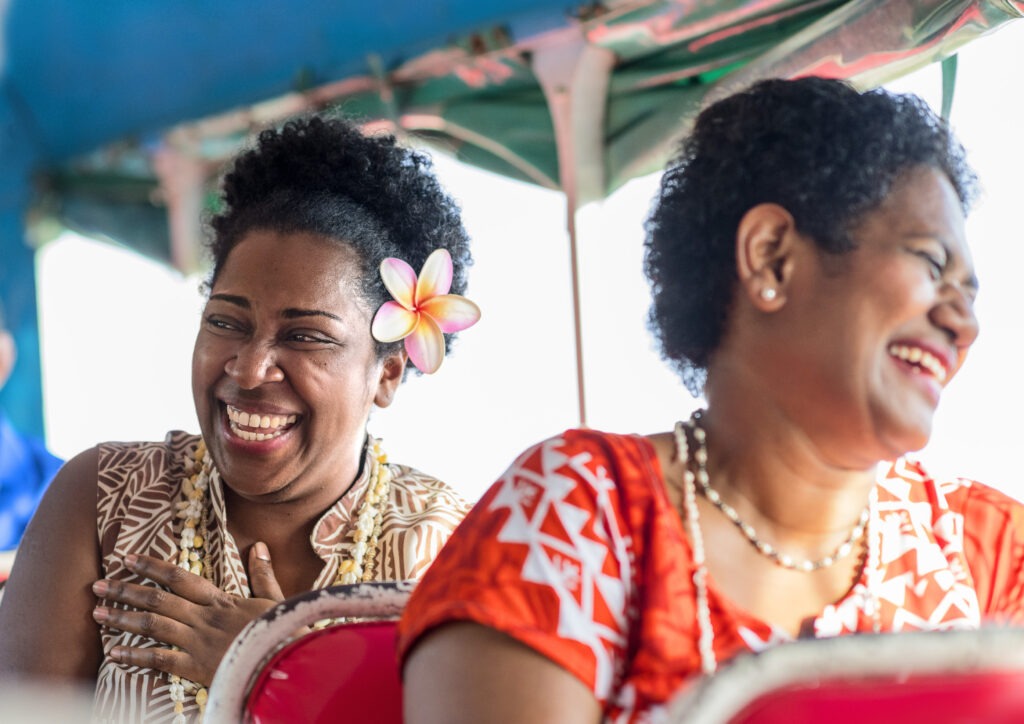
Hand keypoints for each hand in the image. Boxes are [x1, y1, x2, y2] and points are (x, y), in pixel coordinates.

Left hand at [91, 543, 284, 685]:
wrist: (286, 662)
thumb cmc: (284, 631)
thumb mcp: (276, 599)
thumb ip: (263, 574)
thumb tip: (260, 546)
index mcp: (221, 600)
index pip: (180, 577)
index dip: (152, 566)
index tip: (128, 558)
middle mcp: (203, 617)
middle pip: (158, 600)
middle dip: (126, 591)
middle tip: (98, 584)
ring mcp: (197, 642)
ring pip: (153, 626)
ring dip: (123, 619)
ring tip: (97, 613)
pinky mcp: (195, 667)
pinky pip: (159, 660)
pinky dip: (135, 656)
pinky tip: (114, 653)